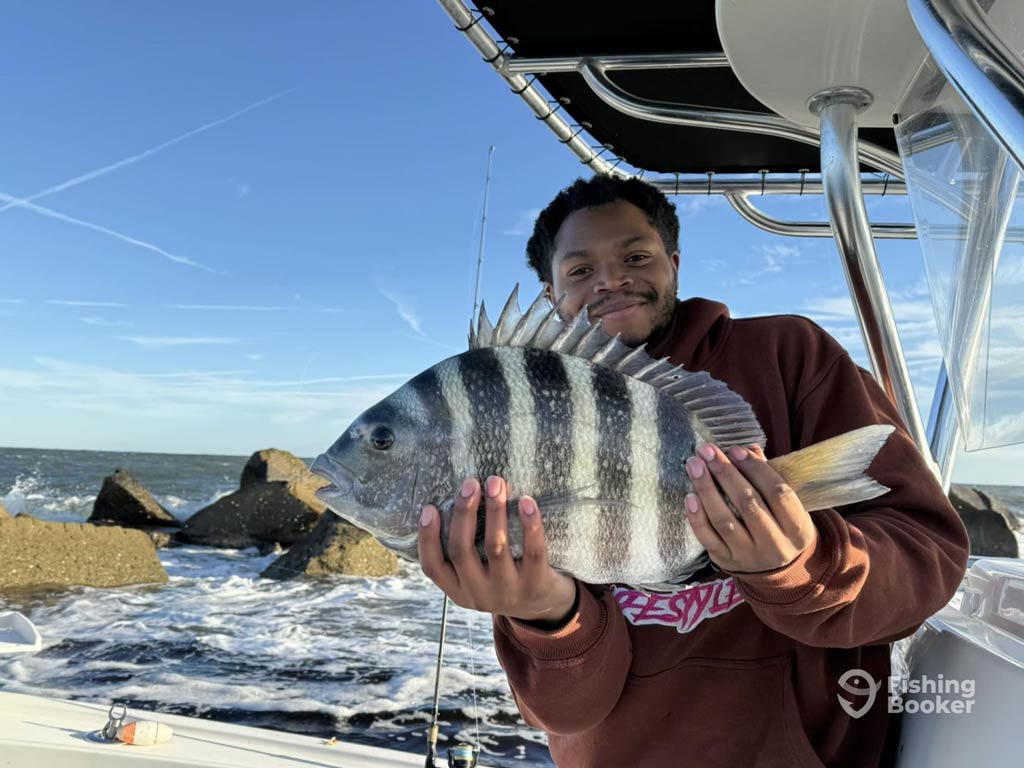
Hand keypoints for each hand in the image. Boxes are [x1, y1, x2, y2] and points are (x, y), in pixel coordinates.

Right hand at [417, 475, 576, 626]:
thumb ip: (464, 549)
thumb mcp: (477, 575)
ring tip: (496, 483)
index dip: (427, 538)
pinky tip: (527, 501)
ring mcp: (507, 591)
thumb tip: (458, 497)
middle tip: (470, 483)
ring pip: (496, 547)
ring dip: (494, 511)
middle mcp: (479, 593)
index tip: (429, 508)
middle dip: (463, 513)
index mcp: (458, 589)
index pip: (432, 567)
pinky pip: (533, 552)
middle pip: (462, 551)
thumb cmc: (503, 577)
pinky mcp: (536, 585)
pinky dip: (530, 525)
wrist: (544, 607)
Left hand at [684, 443, 816, 572]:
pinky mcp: (727, 562)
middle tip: (706, 450)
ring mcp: (749, 556)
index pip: (778, 492)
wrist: (777, 568)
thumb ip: (768, 477)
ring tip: (694, 465)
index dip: (756, 469)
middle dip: (724, 473)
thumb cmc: (780, 524)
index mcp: (798, 528)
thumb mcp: (786, 505)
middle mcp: (776, 545)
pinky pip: (708, 539)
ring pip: (724, 521)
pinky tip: (690, 496)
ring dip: (706, 490)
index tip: (735, 450)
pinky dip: (697, 517)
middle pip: (748, 504)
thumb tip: (747, 449)